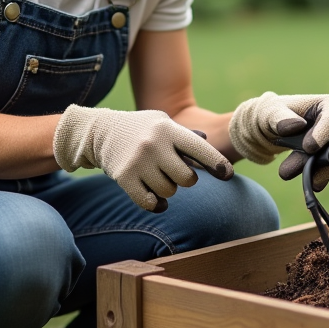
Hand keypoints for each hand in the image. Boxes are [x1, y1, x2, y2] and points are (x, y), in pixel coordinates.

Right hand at [53, 105, 232, 211]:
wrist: (101, 131)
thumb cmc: (141, 129)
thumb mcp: (162, 123)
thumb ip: (186, 136)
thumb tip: (209, 148)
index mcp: (168, 129)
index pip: (200, 149)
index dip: (217, 163)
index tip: (228, 174)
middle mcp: (154, 144)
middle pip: (187, 179)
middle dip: (186, 180)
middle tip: (176, 173)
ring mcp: (139, 162)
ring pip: (169, 192)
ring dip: (167, 189)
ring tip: (157, 177)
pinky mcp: (125, 178)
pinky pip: (149, 202)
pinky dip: (155, 204)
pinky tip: (155, 199)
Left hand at [229, 92, 328, 188]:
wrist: (273, 130)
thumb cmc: (273, 115)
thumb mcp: (270, 113)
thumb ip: (280, 118)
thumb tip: (297, 125)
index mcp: (328, 104)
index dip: (323, 134)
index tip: (309, 148)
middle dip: (322, 160)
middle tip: (294, 170)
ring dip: (318, 171)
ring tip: (288, 174)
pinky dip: (319, 176)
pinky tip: (306, 181)